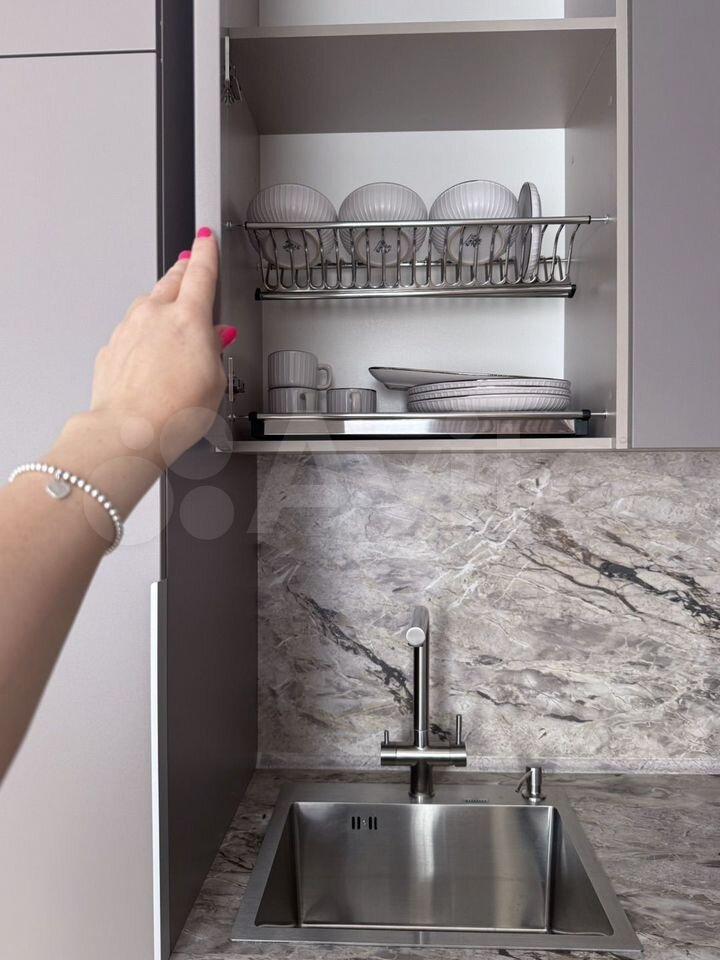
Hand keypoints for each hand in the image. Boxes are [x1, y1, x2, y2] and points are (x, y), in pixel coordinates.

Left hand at [90, 226, 233, 466]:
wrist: (128, 432)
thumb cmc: (172, 412)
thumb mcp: (215, 380)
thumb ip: (215, 350)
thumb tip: (216, 338)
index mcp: (188, 318)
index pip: (202, 272)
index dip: (207, 251)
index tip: (206, 238)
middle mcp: (154, 315)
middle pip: (173, 280)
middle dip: (184, 269)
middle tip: (191, 263)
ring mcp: (128, 329)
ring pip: (149, 303)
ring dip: (163, 300)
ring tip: (175, 314)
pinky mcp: (112, 348)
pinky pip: (132, 329)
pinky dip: (144, 331)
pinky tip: (152, 349)